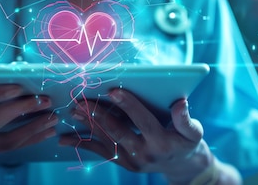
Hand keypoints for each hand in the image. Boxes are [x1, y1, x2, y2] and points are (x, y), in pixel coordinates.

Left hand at [60, 89, 213, 184]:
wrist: (181, 167)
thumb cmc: (187, 142)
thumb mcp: (193, 132)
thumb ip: (186, 119)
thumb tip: (180, 103)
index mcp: (161, 142)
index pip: (142, 121)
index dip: (128, 105)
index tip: (113, 91)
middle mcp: (144, 154)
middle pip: (118, 132)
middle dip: (99, 115)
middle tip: (82, 101)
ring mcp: (131, 161)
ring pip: (105, 141)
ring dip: (87, 126)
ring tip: (72, 112)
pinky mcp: (122, 163)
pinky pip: (100, 152)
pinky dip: (82, 144)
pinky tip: (64, 138)